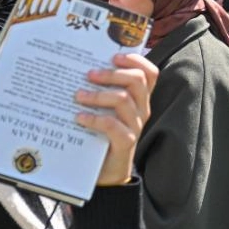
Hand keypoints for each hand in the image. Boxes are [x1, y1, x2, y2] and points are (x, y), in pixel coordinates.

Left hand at [74, 52, 157, 186]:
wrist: (107, 172)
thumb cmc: (102, 135)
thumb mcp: (105, 110)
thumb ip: (102, 91)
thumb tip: (80, 69)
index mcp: (139, 99)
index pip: (150, 74)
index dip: (136, 61)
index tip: (115, 56)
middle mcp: (141, 110)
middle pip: (137, 81)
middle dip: (112, 74)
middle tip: (89, 74)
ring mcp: (135, 126)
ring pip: (123, 100)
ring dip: (98, 95)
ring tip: (78, 96)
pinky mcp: (125, 142)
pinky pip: (112, 125)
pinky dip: (94, 118)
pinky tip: (80, 118)